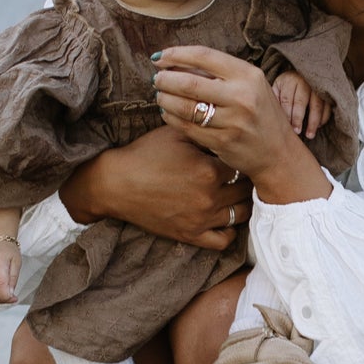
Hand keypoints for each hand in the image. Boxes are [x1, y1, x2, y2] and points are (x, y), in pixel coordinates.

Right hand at [59, 124, 251, 249]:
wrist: (116, 184)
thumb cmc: (144, 154)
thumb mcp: (175, 134)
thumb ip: (203, 130)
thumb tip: (224, 123)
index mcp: (208, 170)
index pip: (242, 164)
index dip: (241, 158)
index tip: (240, 154)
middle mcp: (209, 197)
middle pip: (245, 190)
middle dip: (246, 179)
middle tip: (244, 173)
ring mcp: (201, 219)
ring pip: (240, 215)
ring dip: (242, 203)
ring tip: (237, 193)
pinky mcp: (191, 235)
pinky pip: (224, 241)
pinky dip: (230, 231)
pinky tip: (226, 218)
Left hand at [152, 45, 330, 204]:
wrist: (278, 153)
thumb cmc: (260, 113)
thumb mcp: (250, 85)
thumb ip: (220, 72)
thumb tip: (175, 61)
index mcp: (248, 75)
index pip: (203, 56)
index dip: (176, 54)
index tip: (160, 57)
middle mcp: (242, 97)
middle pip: (190, 83)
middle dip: (166, 79)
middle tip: (156, 78)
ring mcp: (233, 122)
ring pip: (185, 107)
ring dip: (166, 99)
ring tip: (161, 95)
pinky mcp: (223, 142)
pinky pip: (188, 128)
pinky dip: (172, 118)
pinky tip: (168, 113)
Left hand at [270, 69, 329, 139]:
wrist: (302, 73)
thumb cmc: (287, 86)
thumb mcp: (278, 88)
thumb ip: (274, 99)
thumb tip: (269, 118)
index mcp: (288, 81)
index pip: (287, 100)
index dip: (287, 114)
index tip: (287, 127)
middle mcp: (303, 81)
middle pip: (300, 102)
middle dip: (298, 118)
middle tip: (297, 132)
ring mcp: (316, 85)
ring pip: (316, 105)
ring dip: (313, 121)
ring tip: (310, 135)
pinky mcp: (326, 91)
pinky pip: (327, 105)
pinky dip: (324, 117)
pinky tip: (319, 126)